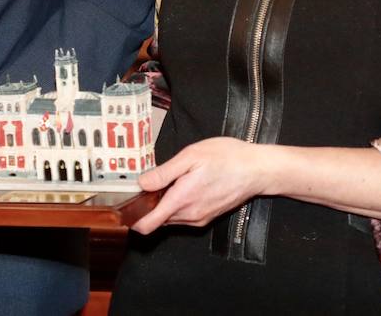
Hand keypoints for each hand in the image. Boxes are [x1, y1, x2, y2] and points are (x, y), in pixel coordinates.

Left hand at [130, 137, 270, 234]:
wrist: (257, 170)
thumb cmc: (226, 157)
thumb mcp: (191, 156)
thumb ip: (164, 172)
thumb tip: (141, 183)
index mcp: (181, 200)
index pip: (148, 224)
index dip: (132, 219)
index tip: (123, 206)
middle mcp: (189, 216)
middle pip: (157, 220)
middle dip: (148, 206)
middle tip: (145, 182)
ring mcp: (200, 218)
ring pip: (170, 217)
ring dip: (163, 204)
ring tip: (165, 180)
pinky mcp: (208, 216)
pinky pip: (184, 215)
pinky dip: (177, 204)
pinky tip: (183, 185)